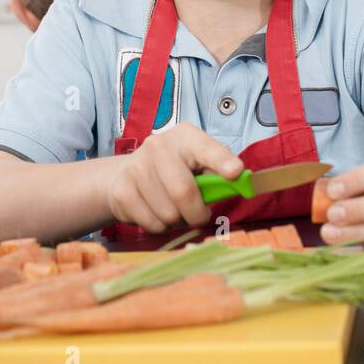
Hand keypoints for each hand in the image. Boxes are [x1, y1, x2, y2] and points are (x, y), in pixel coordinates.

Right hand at [107, 122, 243, 233]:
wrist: (126, 175)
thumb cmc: (173, 170)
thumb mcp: (196, 164)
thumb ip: (217, 174)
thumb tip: (241, 184)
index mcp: (185, 137)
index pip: (205, 148)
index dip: (221, 160)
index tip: (235, 171)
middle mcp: (158, 146)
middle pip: (183, 192)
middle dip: (197, 214)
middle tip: (199, 216)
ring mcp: (136, 167)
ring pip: (168, 213)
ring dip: (177, 221)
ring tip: (174, 210)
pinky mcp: (122, 191)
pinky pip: (152, 223)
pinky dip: (160, 227)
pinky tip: (156, 212)